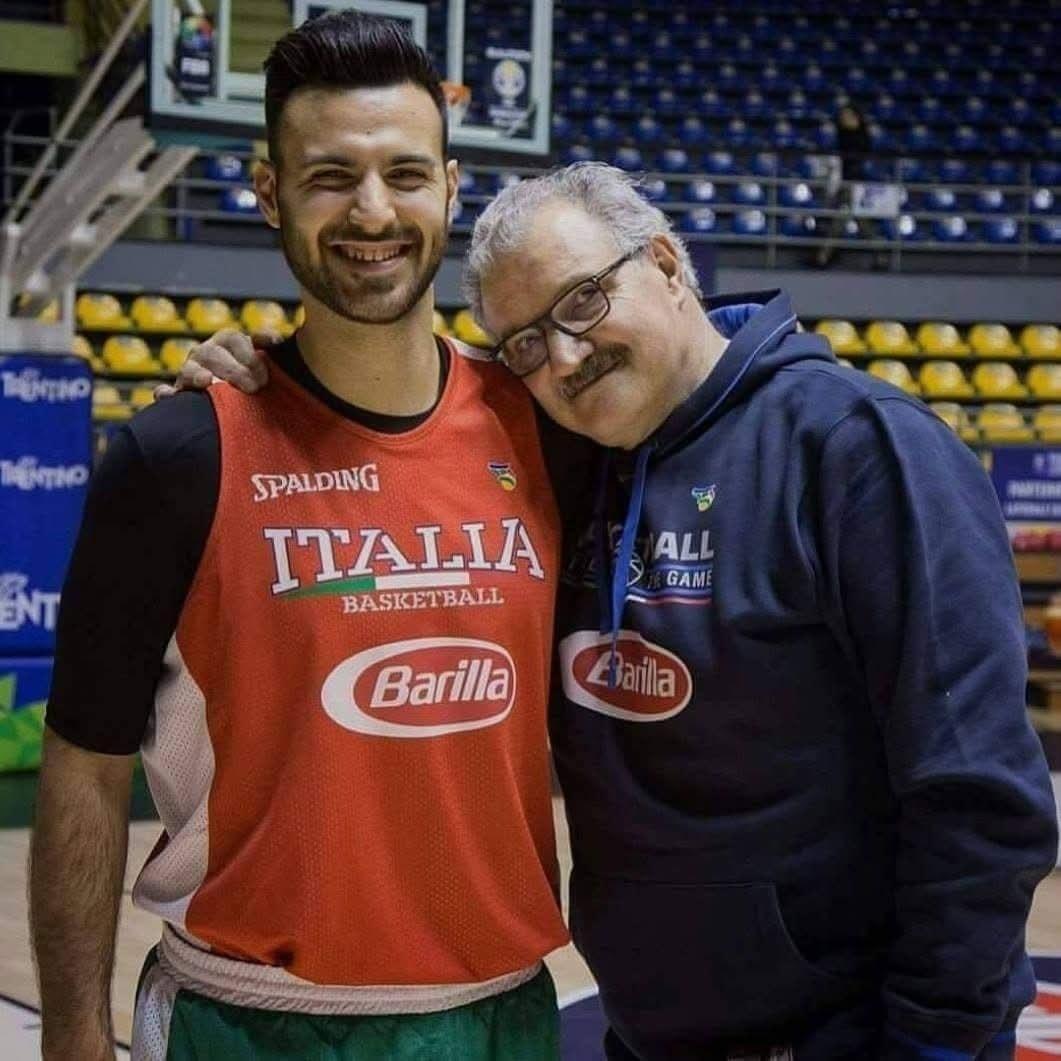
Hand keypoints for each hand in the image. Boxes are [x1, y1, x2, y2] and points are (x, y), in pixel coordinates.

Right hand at [153, 329, 277, 399]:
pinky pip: (165, 392)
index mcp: (228, 342)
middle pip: (213, 354)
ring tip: (208, 381)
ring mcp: (189, 372)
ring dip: (198, 375)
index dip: (249, 353)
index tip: (266, 372)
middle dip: (234, 370)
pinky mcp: (177, 393)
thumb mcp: (266, 364)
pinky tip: (169, 396)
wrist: (237, 405)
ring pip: (189, 370)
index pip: (235, 340)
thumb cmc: (257, 380)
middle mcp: (206, 353)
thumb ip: (267, 349)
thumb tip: (275, 339)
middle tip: (254, 388)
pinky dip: (166, 394)